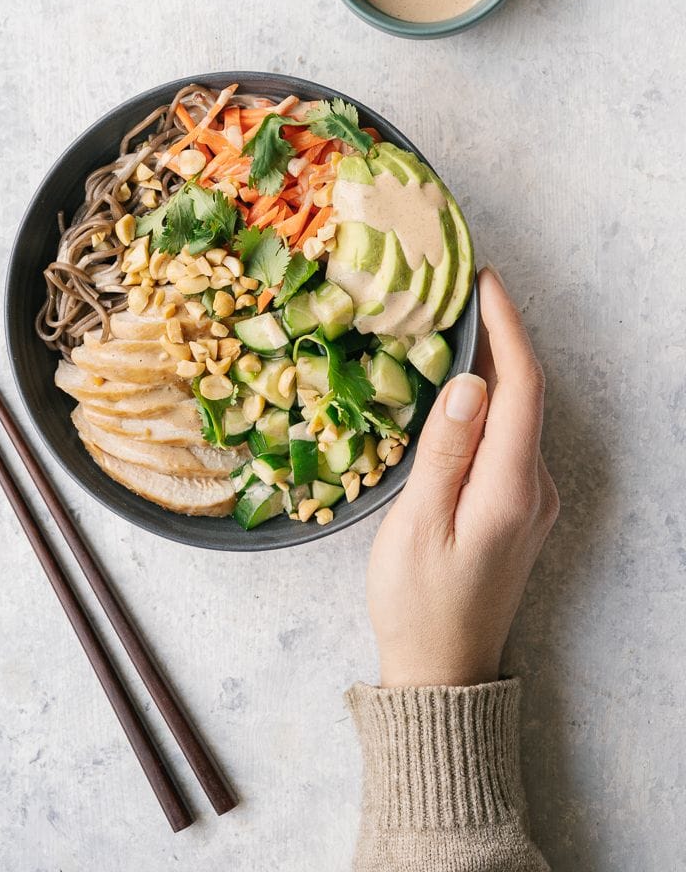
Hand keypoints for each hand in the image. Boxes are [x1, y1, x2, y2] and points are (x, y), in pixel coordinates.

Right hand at [367, 266, 558, 687]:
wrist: (442, 673)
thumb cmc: (419, 604)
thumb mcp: (418, 525)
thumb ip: (446, 452)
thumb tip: (469, 383)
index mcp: (512, 488)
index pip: (522, 387)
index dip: (507, 328)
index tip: (484, 281)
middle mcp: (535, 488)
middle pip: (525, 394)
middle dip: (498, 337)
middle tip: (456, 292)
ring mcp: (530, 500)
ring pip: (516, 415)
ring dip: (491, 369)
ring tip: (449, 326)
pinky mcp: (517, 509)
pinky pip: (507, 439)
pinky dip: (486, 404)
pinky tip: (453, 389)